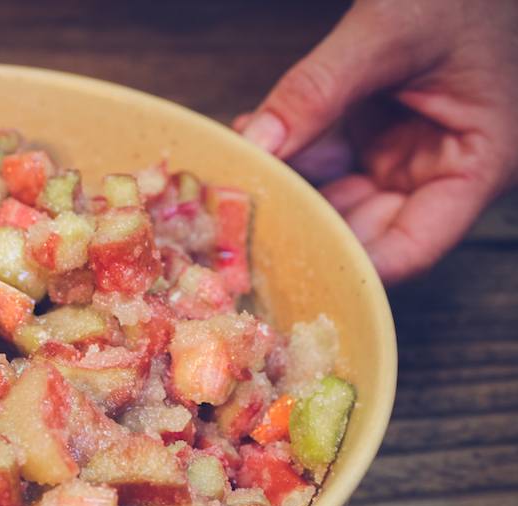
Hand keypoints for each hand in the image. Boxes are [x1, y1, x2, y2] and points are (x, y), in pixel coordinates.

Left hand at [236, 0, 517, 282]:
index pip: (410, 250)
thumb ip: (320, 88)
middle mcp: (442, 171)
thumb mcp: (391, 30)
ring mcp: (406, 156)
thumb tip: (259, 144)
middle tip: (241, 222)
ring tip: (237, 175)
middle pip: (364, 231)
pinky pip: (324, 162)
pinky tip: (252, 140)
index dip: (348, 265)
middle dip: (303, 224)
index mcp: (478, 165)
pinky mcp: (376, 135)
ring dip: (286, 189)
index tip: (283, 261)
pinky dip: (288, 153)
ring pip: (334, 199)